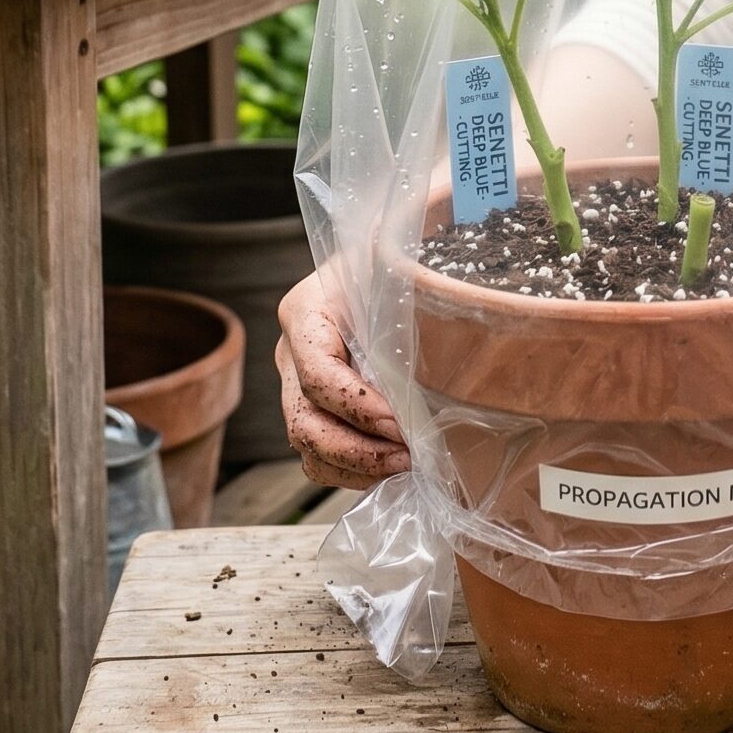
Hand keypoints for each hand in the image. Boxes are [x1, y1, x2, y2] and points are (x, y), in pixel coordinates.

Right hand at [276, 272, 409, 488]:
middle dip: (355, 449)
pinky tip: (392, 469)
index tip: (397, 421)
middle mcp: (291, 352)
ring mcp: (295, 385)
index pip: (317, 372)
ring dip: (356, 467)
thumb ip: (401, 275)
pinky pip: (318, 456)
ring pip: (307, 445)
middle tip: (406, 457)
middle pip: (304, 420)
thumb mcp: (391, 260)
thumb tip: (441, 286)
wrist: (375, 268)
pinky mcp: (311, 409)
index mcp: (305, 311)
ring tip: (404, 466)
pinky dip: (352, 472)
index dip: (355, 405)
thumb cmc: (390, 262)